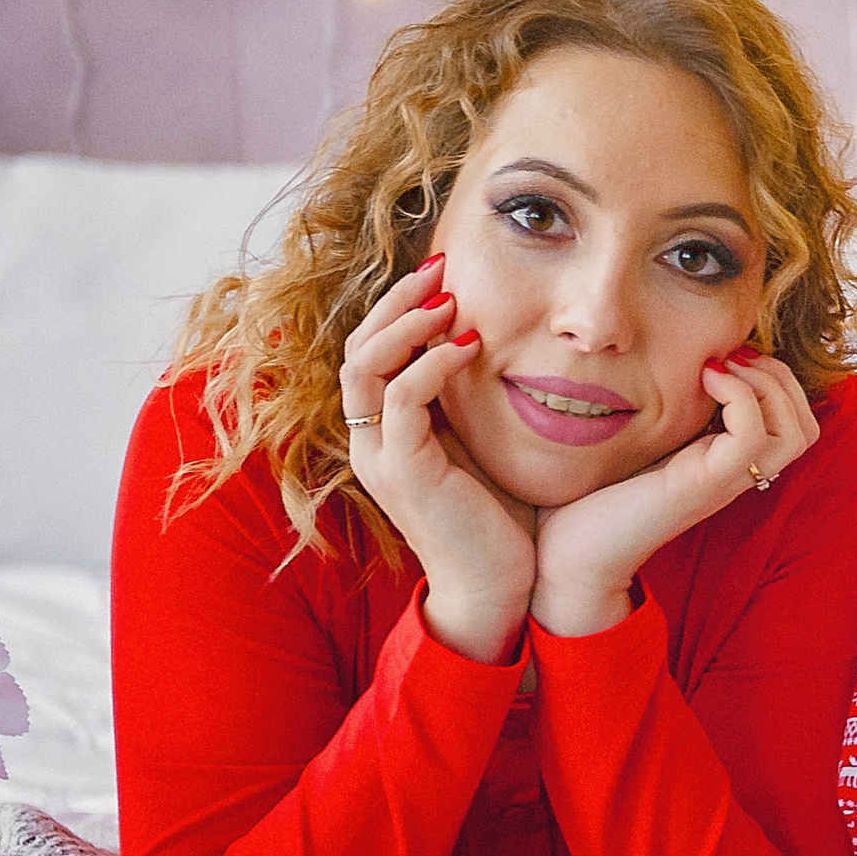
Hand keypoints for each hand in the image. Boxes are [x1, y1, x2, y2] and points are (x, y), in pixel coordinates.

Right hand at [340, 254, 535, 661]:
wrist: (498, 589)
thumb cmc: (499, 518)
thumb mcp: (481, 445)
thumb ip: (471, 402)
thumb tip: (492, 342)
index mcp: (385, 431)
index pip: (371, 352)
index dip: (398, 308)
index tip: (443, 273)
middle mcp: (371, 440)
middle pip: (357, 348)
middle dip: (396, 300)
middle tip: (440, 265)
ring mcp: (382, 456)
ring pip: (365, 366)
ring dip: (406, 323)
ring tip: (450, 297)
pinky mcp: (406, 473)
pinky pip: (401, 400)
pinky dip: (431, 365)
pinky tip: (472, 345)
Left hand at [530, 349, 819, 636]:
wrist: (572, 551)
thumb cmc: (596, 496)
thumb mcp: (646, 441)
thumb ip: (672, 413)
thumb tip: (680, 364)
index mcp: (727, 465)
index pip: (796, 425)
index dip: (779, 382)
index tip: (731, 358)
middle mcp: (735, 476)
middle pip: (805, 429)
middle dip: (781, 378)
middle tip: (736, 358)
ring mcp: (724, 482)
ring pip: (794, 434)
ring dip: (769, 385)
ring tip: (725, 368)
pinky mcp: (703, 484)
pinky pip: (750, 437)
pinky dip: (739, 396)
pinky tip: (705, 380)